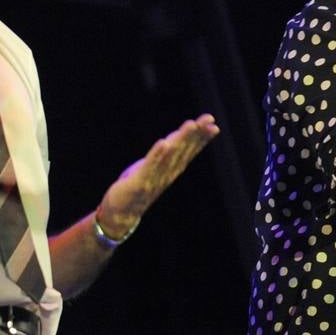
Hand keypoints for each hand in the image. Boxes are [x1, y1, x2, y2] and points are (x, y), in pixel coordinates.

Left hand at [96, 114, 219, 236]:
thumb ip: (164, 156)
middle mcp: (167, 174)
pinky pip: (150, 167)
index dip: (202, 138)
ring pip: (170, 155)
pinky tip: (164, 143)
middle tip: (209, 120)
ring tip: (191, 124)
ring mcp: (154, 178)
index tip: (213, 125)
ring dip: (181, 139)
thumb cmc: (138, 188)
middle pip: (184, 150)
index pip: (190, 151)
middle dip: (196, 134)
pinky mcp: (139, 183)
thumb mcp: (153, 169)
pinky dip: (157, 155)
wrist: (122, 215)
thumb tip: (173, 139)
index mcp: (172, 170)